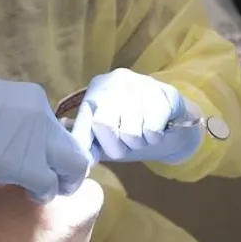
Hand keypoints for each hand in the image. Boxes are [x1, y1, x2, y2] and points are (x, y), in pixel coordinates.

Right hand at [0, 60, 89, 202]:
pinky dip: (43, 193)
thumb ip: (16, 124)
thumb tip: (20, 144)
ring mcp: (37, 139)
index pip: (63, 132)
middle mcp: (43, 116)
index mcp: (35, 99)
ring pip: (72, 168)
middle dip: (71, 173)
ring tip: (42, 190)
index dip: (59, 153)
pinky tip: (28, 194)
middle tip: (55, 184)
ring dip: (61, 184)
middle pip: (76, 152)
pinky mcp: (26, 164)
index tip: (50, 165)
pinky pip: (48, 185)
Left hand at [71, 68, 203, 164]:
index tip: (85, 162)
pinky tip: (157, 130)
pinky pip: (151, 130)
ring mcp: (142, 83)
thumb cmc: (134, 128)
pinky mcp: (165, 93)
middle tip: (126, 144)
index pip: (85, 117)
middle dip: (115, 146)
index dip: (84, 140)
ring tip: (143, 135)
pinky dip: (154, 139)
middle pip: (104, 125)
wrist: (174, 122)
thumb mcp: (107, 135)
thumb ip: (87, 138)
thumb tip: (66, 136)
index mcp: (98, 88)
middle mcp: (117, 80)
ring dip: (137, 143)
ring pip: (130, 132)